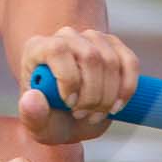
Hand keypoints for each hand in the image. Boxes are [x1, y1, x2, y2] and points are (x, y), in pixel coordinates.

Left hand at [16, 26, 138, 145]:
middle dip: (92, 94)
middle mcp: (65, 37)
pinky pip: (130, 62)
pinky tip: (117, 106)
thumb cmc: (51, 117)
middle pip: (89, 57)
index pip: (58, 50)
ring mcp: (92, 38)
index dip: (68, 79)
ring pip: (110, 61)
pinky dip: (127, 88)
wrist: (70, 114)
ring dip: (108, 95)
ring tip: (96, 114)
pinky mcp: (114, 46)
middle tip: (84, 115)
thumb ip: (31, 115)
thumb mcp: (38, 124)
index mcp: (39, 48)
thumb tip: (32, 98)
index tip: (70, 105)